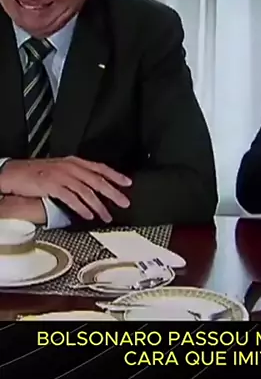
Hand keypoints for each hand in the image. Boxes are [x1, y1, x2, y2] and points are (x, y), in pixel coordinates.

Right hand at [0, 157, 131, 221]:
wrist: (15, 172)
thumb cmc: (36, 172)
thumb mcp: (60, 169)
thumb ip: (76, 175)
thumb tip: (92, 187)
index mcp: (74, 161)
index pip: (100, 167)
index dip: (115, 175)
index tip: (128, 183)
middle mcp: (71, 167)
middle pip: (98, 180)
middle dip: (113, 192)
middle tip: (125, 202)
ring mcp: (62, 176)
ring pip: (87, 191)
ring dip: (99, 206)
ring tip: (107, 216)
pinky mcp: (53, 186)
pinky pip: (72, 198)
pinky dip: (82, 208)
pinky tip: (89, 215)